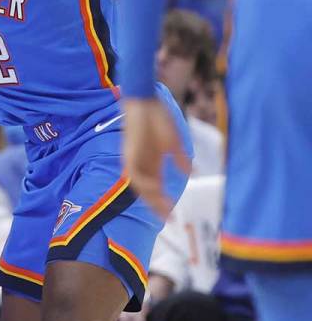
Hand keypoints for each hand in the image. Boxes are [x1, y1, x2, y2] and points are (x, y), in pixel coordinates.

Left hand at [123, 97, 190, 217]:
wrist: (145, 101)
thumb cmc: (158, 118)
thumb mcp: (172, 141)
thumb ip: (179, 157)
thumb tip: (190, 172)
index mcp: (151, 163)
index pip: (155, 188)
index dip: (163, 202)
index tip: (174, 216)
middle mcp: (141, 164)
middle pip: (147, 191)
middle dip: (157, 206)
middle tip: (170, 220)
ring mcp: (134, 159)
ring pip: (139, 186)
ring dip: (151, 198)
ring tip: (165, 210)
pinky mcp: (129, 153)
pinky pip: (134, 173)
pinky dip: (144, 182)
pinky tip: (157, 189)